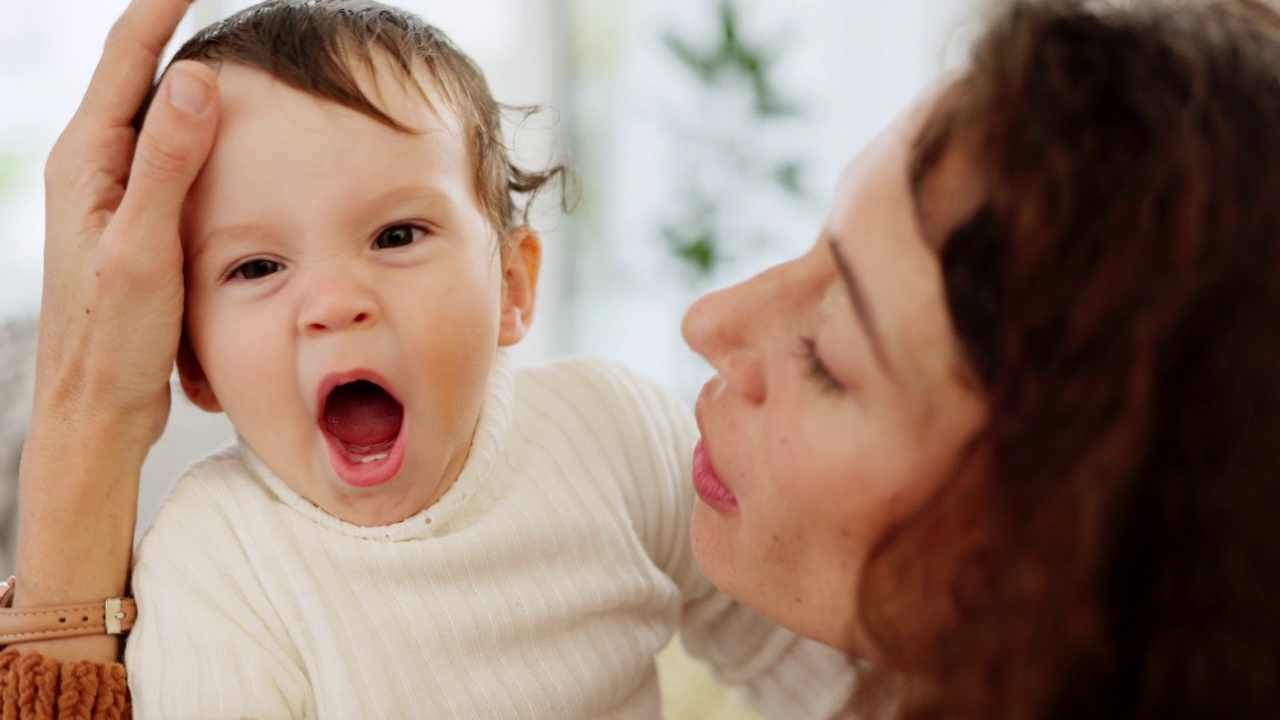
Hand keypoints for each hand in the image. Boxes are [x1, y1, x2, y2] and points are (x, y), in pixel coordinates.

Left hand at [14, 0, 218, 662]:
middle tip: (227, 10)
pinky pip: (170, 157)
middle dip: (178, 32)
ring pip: (156, 117)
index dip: (162, 8)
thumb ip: (168, 164)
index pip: (127, 59)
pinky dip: (202, 134)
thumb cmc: (113, 338)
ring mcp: (114, 195)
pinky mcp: (135, 222)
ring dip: (189, 82)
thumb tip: (194, 79)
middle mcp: (94, 169)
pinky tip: (233, 143)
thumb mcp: (144, 248)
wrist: (97, 406)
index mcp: (88, 162)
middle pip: (139, 77)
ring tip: (238, 57)